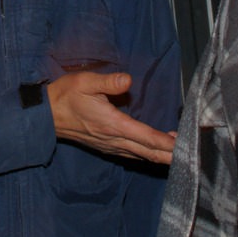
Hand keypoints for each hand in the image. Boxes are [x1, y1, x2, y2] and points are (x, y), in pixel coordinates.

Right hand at [47, 71, 174, 164]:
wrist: (46, 115)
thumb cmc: (66, 95)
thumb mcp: (85, 82)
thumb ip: (107, 82)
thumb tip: (128, 80)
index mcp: (112, 124)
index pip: (146, 137)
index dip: (166, 143)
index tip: (184, 147)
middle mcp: (114, 139)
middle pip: (148, 152)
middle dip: (170, 155)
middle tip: (191, 154)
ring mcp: (110, 145)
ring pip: (141, 156)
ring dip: (160, 156)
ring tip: (178, 152)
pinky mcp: (106, 146)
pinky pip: (132, 154)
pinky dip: (147, 154)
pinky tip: (154, 151)